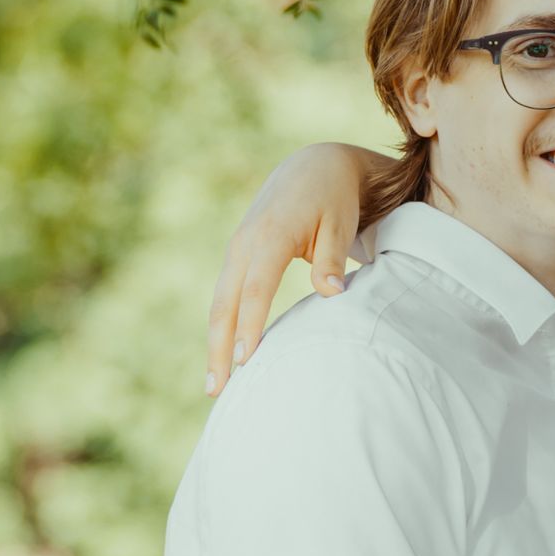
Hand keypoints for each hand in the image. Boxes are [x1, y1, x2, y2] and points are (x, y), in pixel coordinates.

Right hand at [204, 143, 372, 392]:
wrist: (313, 166)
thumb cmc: (333, 197)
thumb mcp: (339, 221)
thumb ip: (331, 257)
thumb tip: (332, 293)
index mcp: (271, 234)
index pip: (256, 288)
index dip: (249, 325)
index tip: (246, 360)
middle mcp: (245, 243)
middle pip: (225, 303)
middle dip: (219, 347)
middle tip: (217, 389)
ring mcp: (237, 250)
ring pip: (219, 303)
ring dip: (214, 344)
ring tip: (215, 386)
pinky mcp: (238, 256)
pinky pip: (225, 296)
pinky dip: (221, 327)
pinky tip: (224, 357)